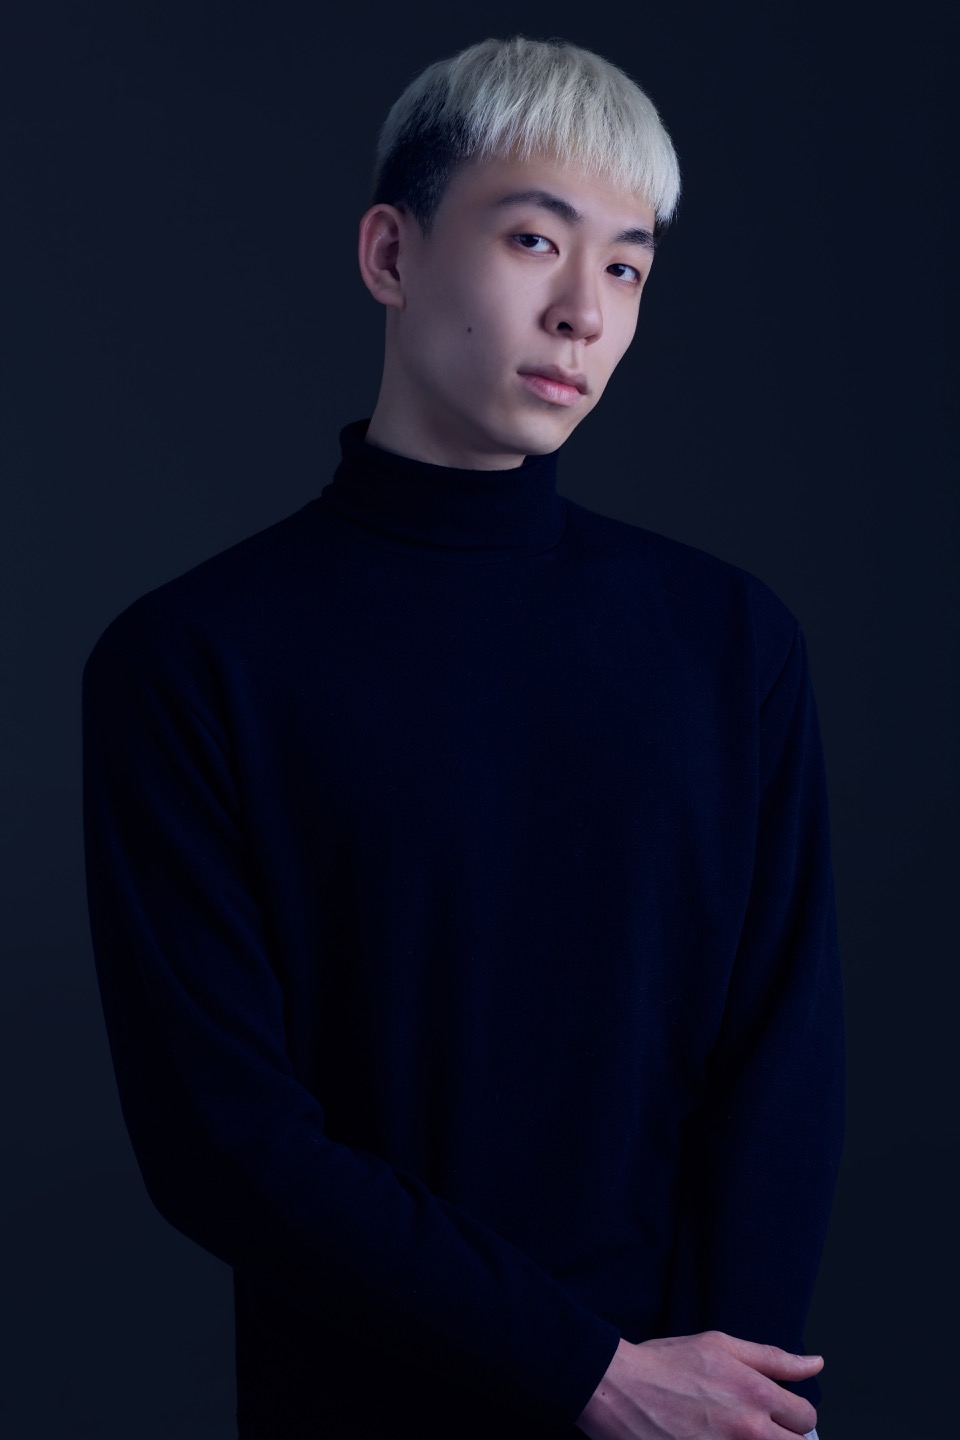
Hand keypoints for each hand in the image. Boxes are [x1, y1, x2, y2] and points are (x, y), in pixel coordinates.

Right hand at [576, 1331, 821, 1438]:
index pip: (806, 1418)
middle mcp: (749, 1432)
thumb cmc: (665, 1364)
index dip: (794, 1414)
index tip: (777, 1412)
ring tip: (736, 1433)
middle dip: (783, 1438)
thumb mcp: (720, 1345)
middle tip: (756, 1428)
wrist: (619, 1389)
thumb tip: (815, 1363)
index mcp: (756, 1395)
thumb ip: (773, 1358)